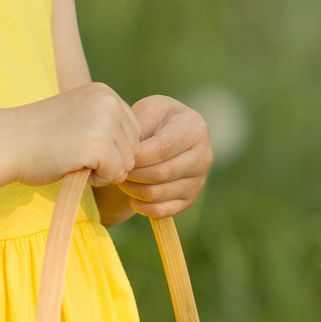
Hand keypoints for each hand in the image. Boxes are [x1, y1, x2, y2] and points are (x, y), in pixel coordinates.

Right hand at [7, 83, 142, 187]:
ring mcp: (104, 122)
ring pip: (128, 163)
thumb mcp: (78, 115)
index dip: (111, 146)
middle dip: (111, 160)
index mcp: (104, 92)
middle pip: (134, 147)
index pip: (132, 130)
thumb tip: (137, 150)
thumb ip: (104, 122)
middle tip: (77, 155)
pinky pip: (116, 174)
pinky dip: (98, 180)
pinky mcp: (98, 145)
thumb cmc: (39, 135)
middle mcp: (108, 102)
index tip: (83, 145)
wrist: (8, 142)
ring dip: (105, 171)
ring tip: (75, 161)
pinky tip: (75, 168)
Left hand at [116, 95, 212, 216]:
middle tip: (117, 170)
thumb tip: (131, 154)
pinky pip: (163, 211)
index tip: (118, 157)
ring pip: (158, 193)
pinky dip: (142, 207)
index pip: (162, 149)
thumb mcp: (148, 110)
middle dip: (133, 174)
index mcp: (194, 129)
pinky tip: (132, 195)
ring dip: (133, 190)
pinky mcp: (190, 198)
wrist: (167, 133)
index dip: (137, 157)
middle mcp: (203, 156)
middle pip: (161, 173)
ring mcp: (199, 180)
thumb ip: (140, 127)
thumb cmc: (154, 120)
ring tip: (123, 179)